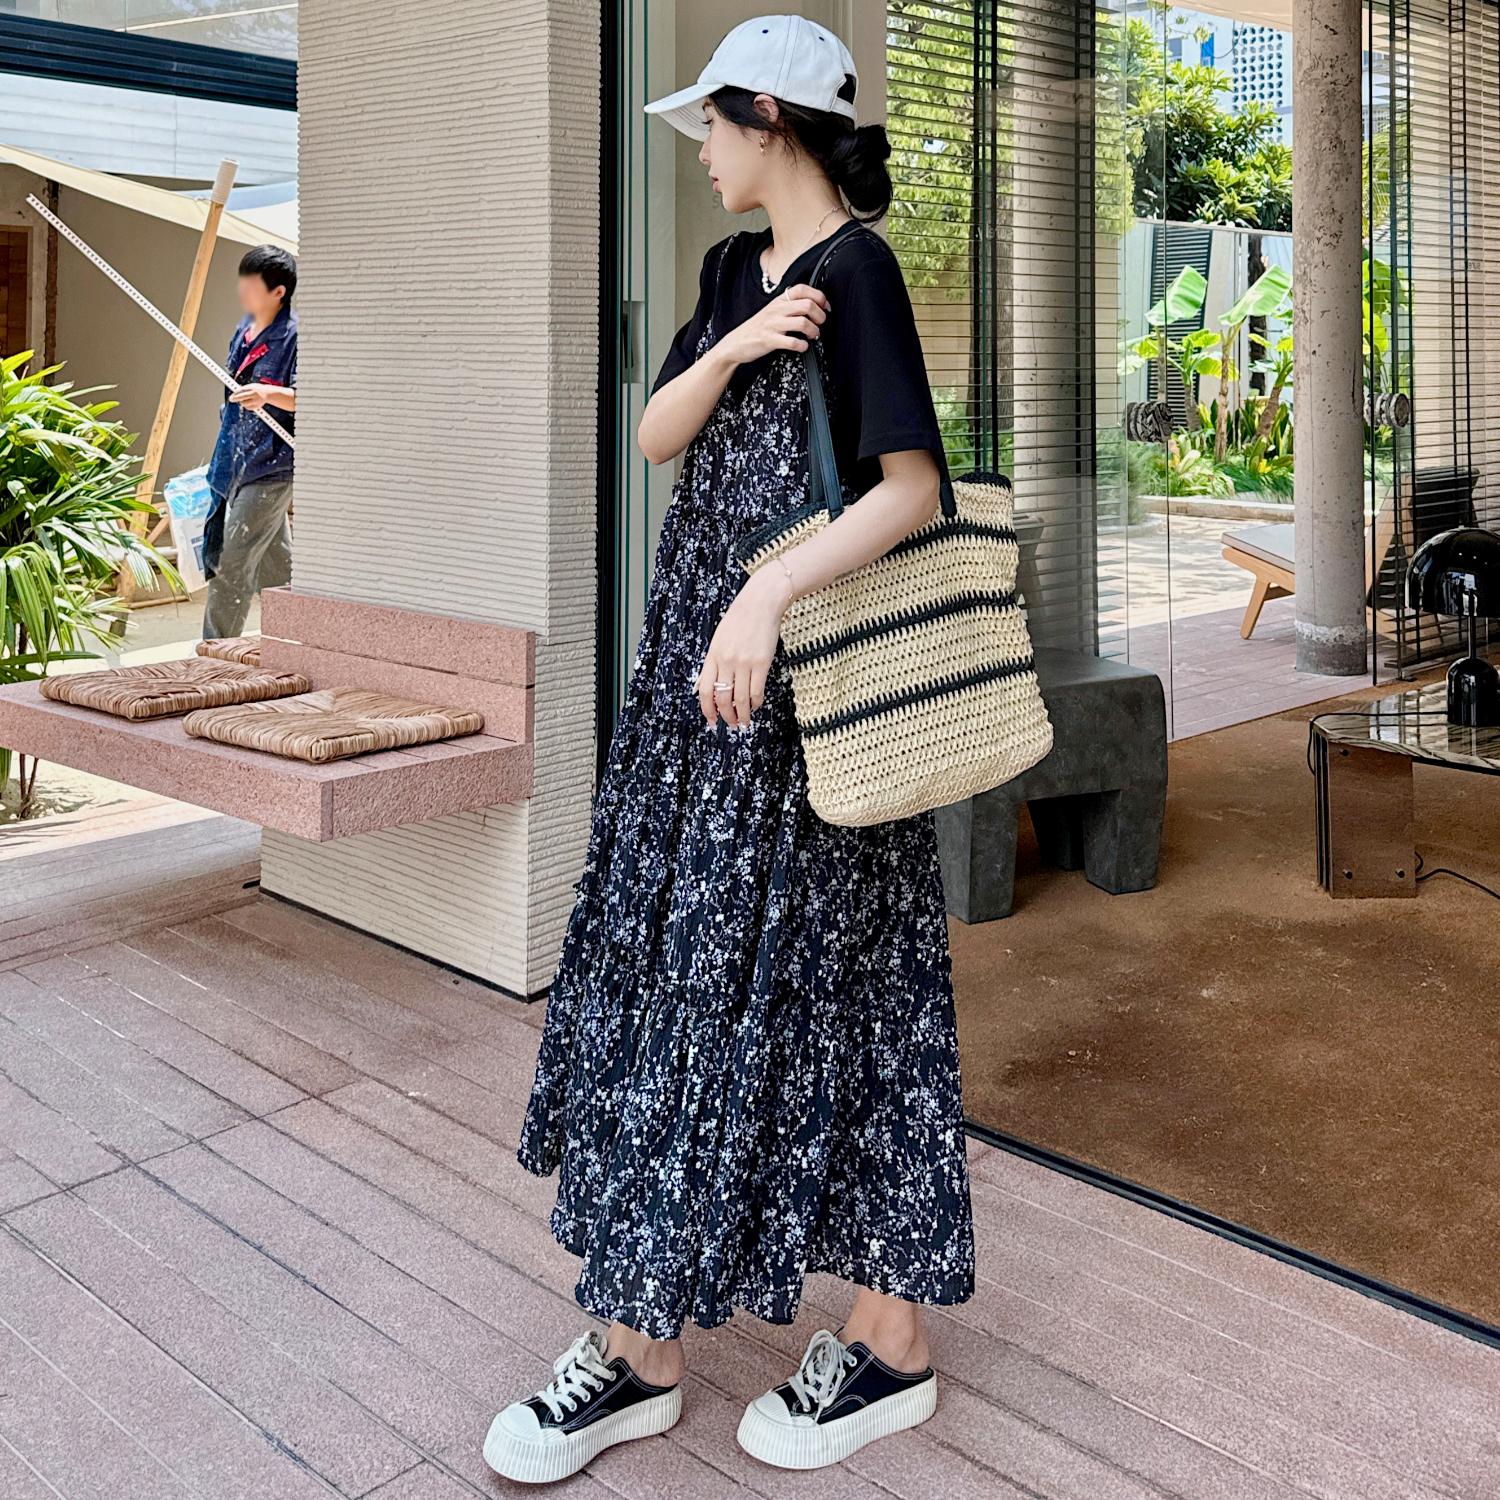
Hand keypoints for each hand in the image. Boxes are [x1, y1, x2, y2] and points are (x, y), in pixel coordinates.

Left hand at [229, 382, 277, 408]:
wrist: (267, 393)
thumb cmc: (256, 388)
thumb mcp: (250, 386)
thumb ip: (243, 390)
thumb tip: (234, 395)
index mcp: (253, 391)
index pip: (243, 395)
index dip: (236, 397)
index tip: (231, 398)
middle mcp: (255, 398)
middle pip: (243, 402)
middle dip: (237, 400)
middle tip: (232, 399)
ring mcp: (257, 403)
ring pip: (245, 405)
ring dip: (242, 402)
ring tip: (245, 398)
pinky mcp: (257, 407)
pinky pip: (248, 408)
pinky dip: (246, 405)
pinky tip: (249, 401)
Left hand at [697, 566, 794, 727]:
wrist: (760, 603)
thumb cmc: (739, 620)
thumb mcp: (718, 640)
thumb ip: (712, 663)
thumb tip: (702, 687)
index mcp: (712, 656)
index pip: (704, 690)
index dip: (707, 709)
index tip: (712, 721)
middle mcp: (726, 661)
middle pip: (722, 698)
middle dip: (726, 716)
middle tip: (731, 724)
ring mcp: (744, 663)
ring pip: (740, 699)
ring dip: (742, 715)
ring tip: (745, 722)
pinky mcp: (762, 663)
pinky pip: (756, 691)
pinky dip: (756, 702)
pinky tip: (756, 705)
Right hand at [716, 283, 828, 366]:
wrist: (735, 343)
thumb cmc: (757, 328)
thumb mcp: (772, 311)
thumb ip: (789, 306)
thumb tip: (813, 306)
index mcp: (778, 301)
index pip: (802, 289)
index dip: (818, 296)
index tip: (825, 307)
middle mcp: (776, 310)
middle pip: (807, 305)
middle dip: (820, 316)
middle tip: (820, 324)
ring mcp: (773, 325)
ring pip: (803, 322)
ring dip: (813, 331)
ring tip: (812, 336)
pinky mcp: (769, 340)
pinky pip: (792, 342)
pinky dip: (802, 345)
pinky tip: (802, 346)